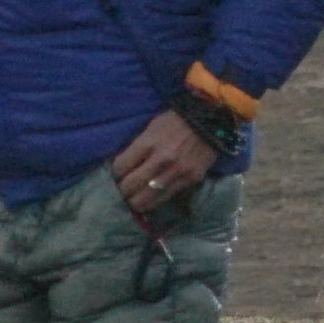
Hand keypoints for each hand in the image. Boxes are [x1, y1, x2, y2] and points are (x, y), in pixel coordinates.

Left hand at [104, 108, 212, 225]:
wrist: (209, 121)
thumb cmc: (176, 121)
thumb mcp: (151, 128)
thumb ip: (137, 147)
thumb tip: (121, 167)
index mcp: (148, 143)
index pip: (120, 168)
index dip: (114, 175)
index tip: (116, 177)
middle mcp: (161, 160)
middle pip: (129, 186)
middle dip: (121, 191)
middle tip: (122, 191)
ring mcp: (176, 172)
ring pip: (146, 199)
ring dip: (135, 202)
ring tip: (133, 201)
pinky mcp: (190, 180)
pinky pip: (165, 198)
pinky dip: (154, 201)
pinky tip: (149, 200)